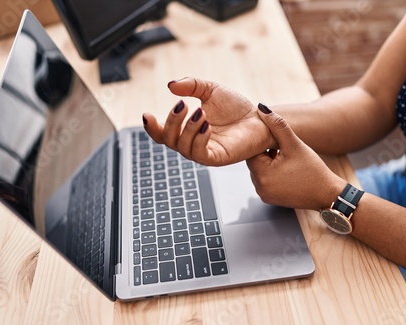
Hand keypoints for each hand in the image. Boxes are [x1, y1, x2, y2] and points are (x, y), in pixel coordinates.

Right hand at [143, 77, 273, 165]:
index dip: (152, 127)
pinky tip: (205, 124)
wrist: (259, 117)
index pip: (163, 134)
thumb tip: (171, 85)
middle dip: (171, 123)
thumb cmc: (236, 107)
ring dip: (187, 128)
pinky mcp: (218, 158)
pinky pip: (200, 154)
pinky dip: (199, 138)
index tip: (146, 114)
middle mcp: (193, 143)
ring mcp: (205, 152)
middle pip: (168, 141)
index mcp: (187, 130)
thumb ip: (191, 85)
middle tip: (182, 105)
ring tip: (199, 112)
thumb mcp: (210, 90)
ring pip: (183, 147)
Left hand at [246, 105, 346, 210]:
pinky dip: (273, 173)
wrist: (326, 194)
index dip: (263, 143)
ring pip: (260, 170)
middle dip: (267, 153)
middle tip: (283, 150)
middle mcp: (259, 187)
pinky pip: (266, 180)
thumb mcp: (294, 144)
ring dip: (269, 162)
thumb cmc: (313, 170)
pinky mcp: (270, 198)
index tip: (275, 141)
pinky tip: (288, 170)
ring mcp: (264, 194)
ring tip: (287, 160)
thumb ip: (277, 125)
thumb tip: (261, 108)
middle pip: (255, 161)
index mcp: (262, 174)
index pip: (251, 151)